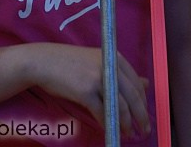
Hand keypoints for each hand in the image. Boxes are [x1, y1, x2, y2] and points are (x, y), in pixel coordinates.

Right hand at [30, 44, 150, 139]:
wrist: (43, 62)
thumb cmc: (70, 63)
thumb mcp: (99, 61)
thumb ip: (122, 73)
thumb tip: (147, 84)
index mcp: (114, 57)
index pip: (137, 83)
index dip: (143, 102)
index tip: (145, 114)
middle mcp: (109, 66)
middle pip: (133, 96)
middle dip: (141, 116)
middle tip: (145, 130)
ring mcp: (97, 78)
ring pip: (120, 107)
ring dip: (126, 124)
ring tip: (128, 133)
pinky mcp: (85, 91)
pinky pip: (102, 112)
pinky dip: (107, 123)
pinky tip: (109, 129)